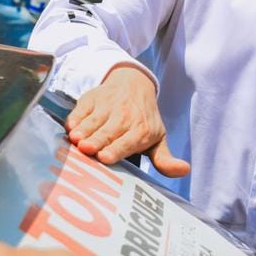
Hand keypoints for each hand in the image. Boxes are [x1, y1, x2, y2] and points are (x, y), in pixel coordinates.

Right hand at [66, 65, 188, 176]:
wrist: (134, 84)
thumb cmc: (144, 120)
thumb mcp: (157, 138)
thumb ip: (165, 159)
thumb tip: (185, 171)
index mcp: (141, 130)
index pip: (128, 142)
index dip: (116, 149)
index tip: (105, 157)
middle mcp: (124, 117)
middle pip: (108, 132)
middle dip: (98, 141)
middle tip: (87, 149)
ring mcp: (107, 106)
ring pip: (94, 121)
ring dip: (84, 130)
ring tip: (76, 139)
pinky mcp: (92, 98)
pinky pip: (81, 109)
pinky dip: (76, 117)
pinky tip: (71, 127)